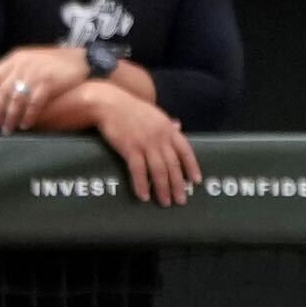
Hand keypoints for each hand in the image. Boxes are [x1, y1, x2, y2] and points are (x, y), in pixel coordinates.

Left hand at [0, 41, 92, 127]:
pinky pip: (33, 104)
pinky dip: (28, 117)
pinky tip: (25, 125)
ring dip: (10, 117)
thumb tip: (4, 90)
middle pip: (3, 91)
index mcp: (18, 57)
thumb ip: (19, 69)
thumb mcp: (35, 58)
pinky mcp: (48, 83)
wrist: (85, 59)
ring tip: (7, 129)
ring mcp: (36, 73)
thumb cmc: (59, 62)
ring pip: (16, 100)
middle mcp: (24, 64)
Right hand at [87, 81, 200, 204]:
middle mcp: (160, 137)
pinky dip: (142, 185)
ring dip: (163, 189)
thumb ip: (167, 123)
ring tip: (165, 202)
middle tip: (181, 201)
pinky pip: (138, 170)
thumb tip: (179, 125)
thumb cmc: (132, 109)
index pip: (185, 150)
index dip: (192, 166)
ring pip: (158, 170)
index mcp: (168, 128)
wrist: (110, 103)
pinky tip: (144, 196)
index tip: (196, 181)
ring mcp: (145, 143)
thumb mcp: (154, 114)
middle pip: (173, 165)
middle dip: (178, 185)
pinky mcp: (129, 148)